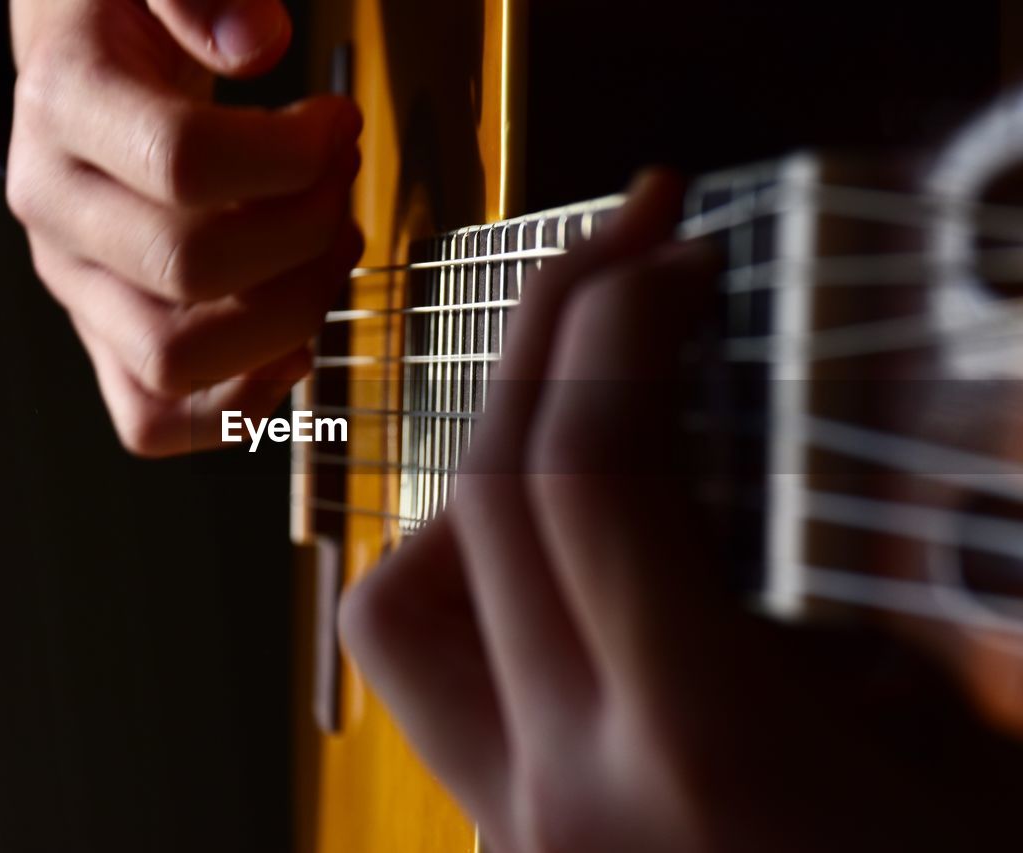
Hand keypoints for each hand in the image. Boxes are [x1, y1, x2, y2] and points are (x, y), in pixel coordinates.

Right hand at [5, 0, 362, 455]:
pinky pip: (153, 419)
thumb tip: (257, 42)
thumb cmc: (134, 16)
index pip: (183, 162)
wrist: (86, 65)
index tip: (337, 121)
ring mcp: (77, 288)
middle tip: (339, 181)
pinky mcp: (106, 337)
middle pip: (190, 269)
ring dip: (289, 316)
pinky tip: (293, 341)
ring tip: (328, 250)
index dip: (293, 155)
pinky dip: (238, 404)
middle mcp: (56, 212)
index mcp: (63, 106)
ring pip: (174, 363)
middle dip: (306, 229)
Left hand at [340, 172, 1022, 851]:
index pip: (591, 476)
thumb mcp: (983, 763)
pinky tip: (598, 555)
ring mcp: (519, 826)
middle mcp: (570, 794)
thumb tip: (853, 458)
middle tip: (630, 259)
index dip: (622, 327)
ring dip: (482, 478)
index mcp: (705, 763)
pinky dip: (494, 579)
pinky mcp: (517, 839)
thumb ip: (901, 615)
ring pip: (409, 601)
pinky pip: (448, 678)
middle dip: (553, 346)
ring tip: (590, 419)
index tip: (676, 249)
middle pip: (487, 503)